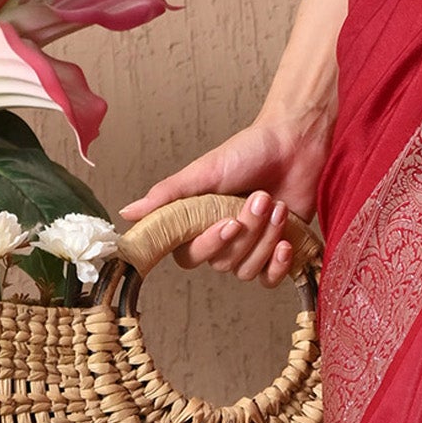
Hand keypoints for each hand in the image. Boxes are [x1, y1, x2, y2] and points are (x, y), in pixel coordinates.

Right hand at [119, 115, 326, 284]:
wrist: (293, 144)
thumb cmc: (247, 152)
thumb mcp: (203, 171)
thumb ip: (168, 196)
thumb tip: (128, 213)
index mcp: (197, 223)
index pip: (190, 256)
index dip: (210, 244)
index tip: (229, 223)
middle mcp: (221, 239)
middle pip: (223, 263)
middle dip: (247, 231)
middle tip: (261, 197)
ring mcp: (249, 248)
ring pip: (248, 270)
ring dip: (266, 238)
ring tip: (277, 205)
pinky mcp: (276, 252)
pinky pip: (270, 279)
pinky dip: (278, 264)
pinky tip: (286, 243)